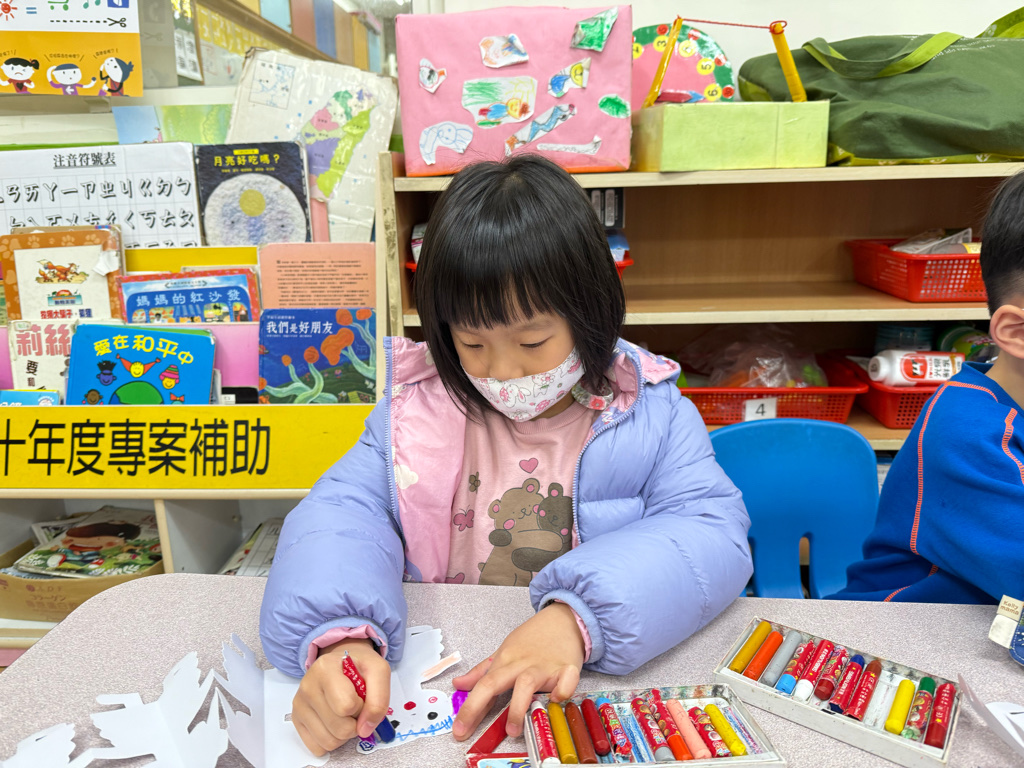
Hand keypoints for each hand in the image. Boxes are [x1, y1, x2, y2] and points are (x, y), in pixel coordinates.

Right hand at [291, 637, 390, 755]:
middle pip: (340, 729)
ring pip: (329, 742)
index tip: (361, 696)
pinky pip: (317, 748)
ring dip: (344, 735)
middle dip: (355, 723)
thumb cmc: (358, 667)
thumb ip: (379, 699)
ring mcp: (299, 705)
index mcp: (325, 669)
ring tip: (344, 715)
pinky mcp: (296, 720)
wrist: (340, 663)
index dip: (361, 707)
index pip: (347, 706)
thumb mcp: (378, 670)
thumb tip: (364, 730)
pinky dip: (331, 741)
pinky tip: (333, 724)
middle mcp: (307, 686)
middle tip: (355, 708)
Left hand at [451, 603, 584, 741]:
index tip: (458, 730)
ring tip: (512, 730)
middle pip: (494, 682)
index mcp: (504, 661)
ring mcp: (543, 667)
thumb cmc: (532, 639)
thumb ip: (482, 671)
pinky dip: (562, 689)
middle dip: (476, 707)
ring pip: (525, 684)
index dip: (468, 708)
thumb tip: (457, 684)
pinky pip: (566, 679)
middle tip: (464, 732)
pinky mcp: (566, 668)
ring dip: (517, 707)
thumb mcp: (504, 651)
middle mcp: (520, 665)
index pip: (481, 684)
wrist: (562, 619)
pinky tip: (557, 699)